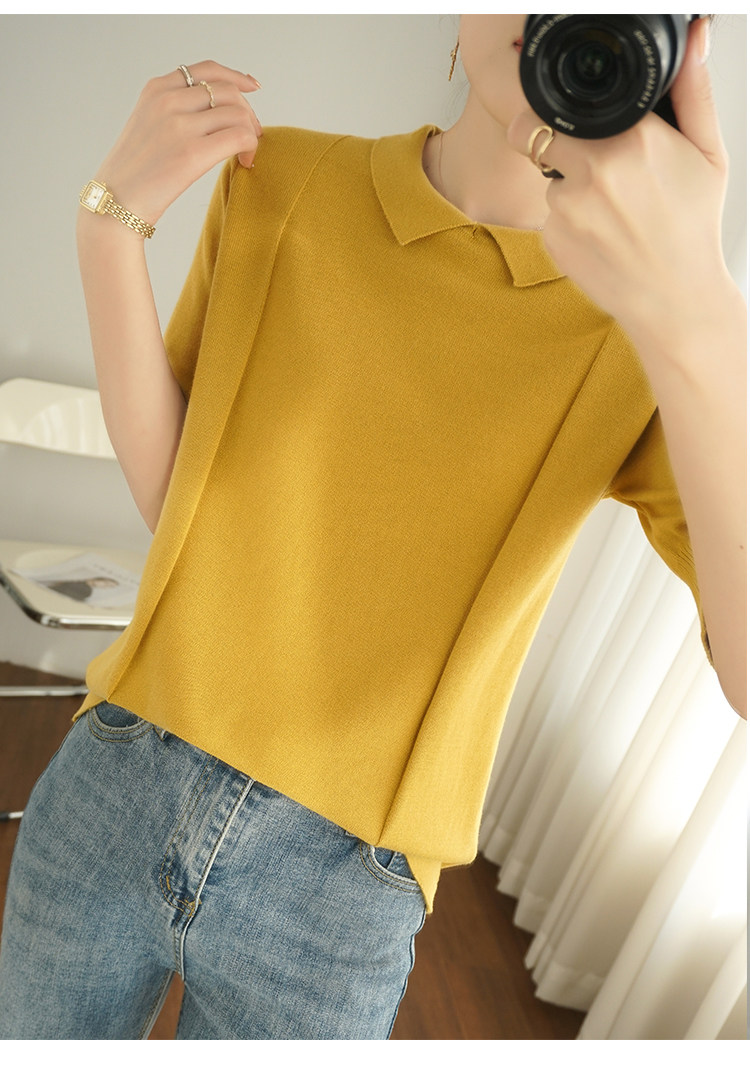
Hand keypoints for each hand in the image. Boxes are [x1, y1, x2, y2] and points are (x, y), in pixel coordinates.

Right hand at [88, 61, 262, 226]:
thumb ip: (174, 109)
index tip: (252, 88)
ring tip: (246, 152)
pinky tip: (245, 162)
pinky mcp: (193, 153)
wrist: (115, 201)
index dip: (235, 78)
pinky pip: (239, 137)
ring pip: (238, 114)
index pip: (207, 70)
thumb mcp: (147, 124)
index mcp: (156, 89)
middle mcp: (168, 101)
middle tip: (251, 135)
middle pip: (228, 92)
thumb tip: (213, 111)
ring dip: (251, 132)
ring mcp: (180, 125)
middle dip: (247, 113)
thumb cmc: (133, 172)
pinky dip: (251, 147)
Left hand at [506, 19, 734, 353]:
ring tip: (611, 210)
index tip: (569, 116)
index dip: (559, 108)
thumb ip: (693, 93)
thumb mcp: (708, 155)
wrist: (675, 300)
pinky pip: (549, 215)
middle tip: (587, 160)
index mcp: (633, 140)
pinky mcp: (552, 238)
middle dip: (550, 139)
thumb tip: (694, 40)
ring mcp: (567, 207)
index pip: (565, 104)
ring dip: (568, 185)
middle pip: (534, 132)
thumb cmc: (693, 229)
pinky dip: (567, 220)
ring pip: (548, 177)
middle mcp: (594, 170)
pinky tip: (601, 234)